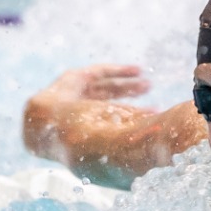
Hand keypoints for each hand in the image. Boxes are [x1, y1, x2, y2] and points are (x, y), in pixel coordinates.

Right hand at [22, 64, 150, 161]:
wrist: (49, 126)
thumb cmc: (80, 139)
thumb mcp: (112, 138)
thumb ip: (132, 133)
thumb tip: (160, 139)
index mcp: (88, 130)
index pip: (116, 120)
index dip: (135, 115)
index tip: (156, 110)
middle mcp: (80, 113)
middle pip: (109, 101)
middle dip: (130, 94)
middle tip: (150, 89)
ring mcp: (73, 96)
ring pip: (105, 87)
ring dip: (127, 83)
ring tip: (148, 83)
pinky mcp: (71, 80)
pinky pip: (98, 72)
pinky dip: (118, 71)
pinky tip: (137, 70)